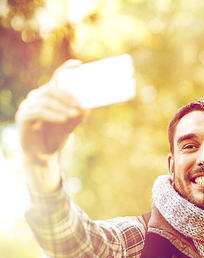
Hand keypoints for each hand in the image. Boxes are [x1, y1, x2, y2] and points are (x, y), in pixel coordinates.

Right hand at [16, 60, 88, 191]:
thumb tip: (87, 107)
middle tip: (80, 105)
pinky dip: (52, 114)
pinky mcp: (23, 117)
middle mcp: (36, 97)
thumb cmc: (56, 135)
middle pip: (51, 89)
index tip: (79, 64)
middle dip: (67, 96)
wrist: (43, 154)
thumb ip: (78, 114)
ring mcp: (28, 106)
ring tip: (74, 115)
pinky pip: (37, 111)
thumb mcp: (71, 123)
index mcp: (49, 95)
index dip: (66, 69)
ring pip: (45, 100)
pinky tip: (63, 119)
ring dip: (62, 106)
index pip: (56, 78)